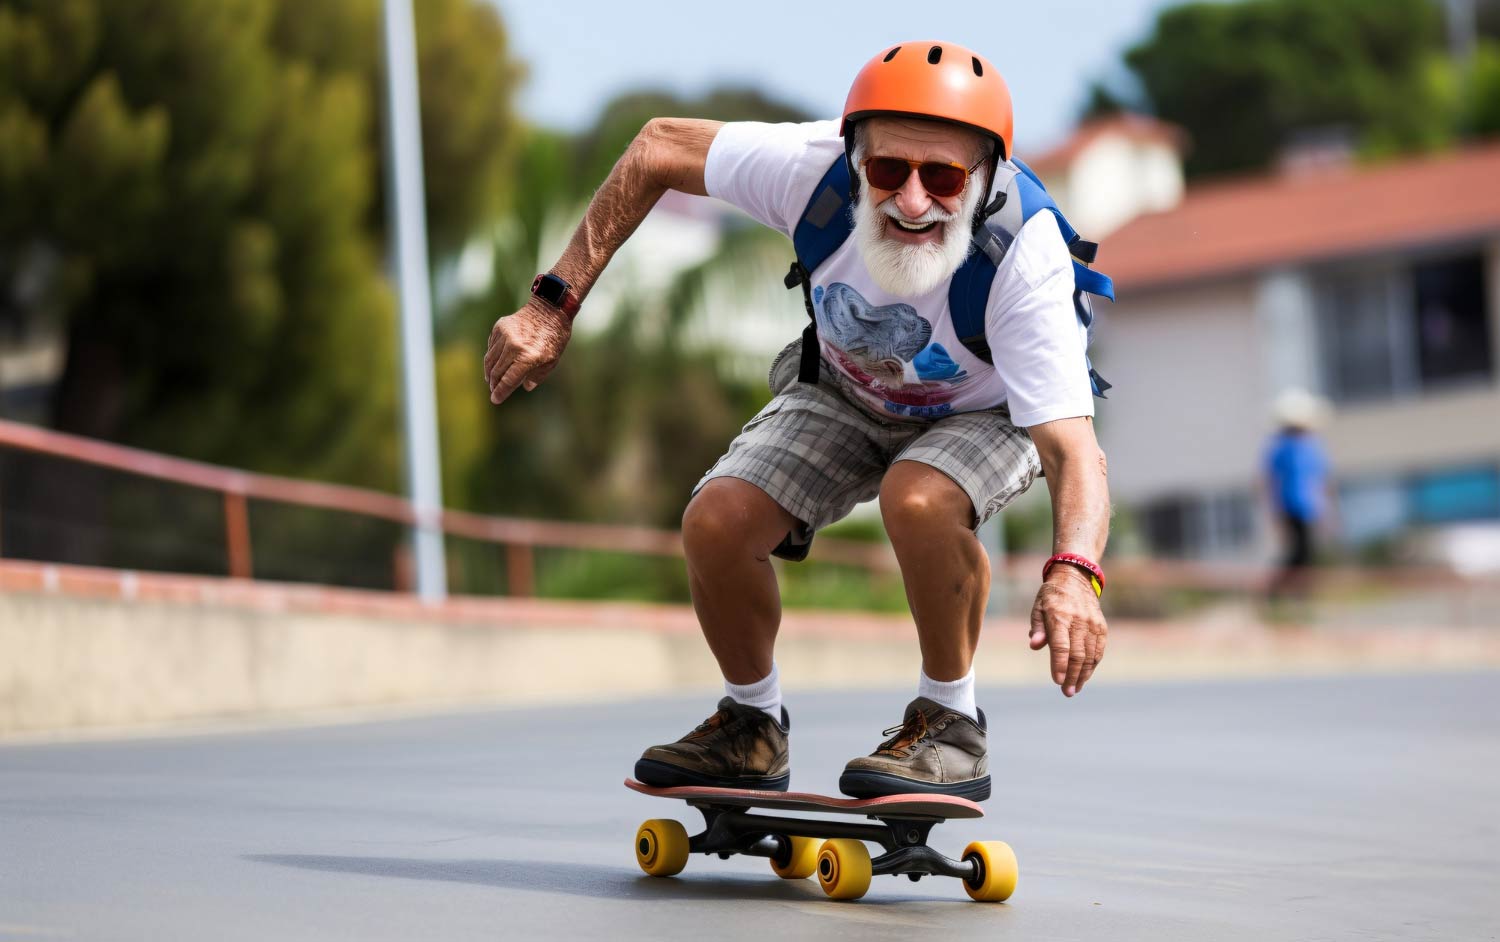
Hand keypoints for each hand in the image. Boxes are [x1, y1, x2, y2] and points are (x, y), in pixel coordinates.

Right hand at [484, 300, 571, 404]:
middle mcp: (513, 346)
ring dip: (490, 372)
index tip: (495, 400)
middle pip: (497, 372)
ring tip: (491, 380)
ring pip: (491, 359)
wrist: (550, 309)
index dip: (501, 392)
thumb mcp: (552, 360)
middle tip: (493, 391)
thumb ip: (537, 376)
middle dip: (494, 384)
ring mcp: (504, 335)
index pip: (508, 380)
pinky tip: (495, 363)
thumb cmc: (554, 337)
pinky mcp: (499, 327)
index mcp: (528, 357)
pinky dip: (492, 357)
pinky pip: (491, 347)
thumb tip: (525, 386)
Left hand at [1028, 565, 1107, 696]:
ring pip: (1090, 655)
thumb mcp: (1038, 607)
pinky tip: (1084, 676)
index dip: (1059, 665)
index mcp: (1059, 616)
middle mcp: (1078, 621)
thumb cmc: (1052, 596)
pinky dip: (1092, 665)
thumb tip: (1034, 645)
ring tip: (1075, 689)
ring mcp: (1092, 624)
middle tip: (1066, 692)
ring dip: (1083, 674)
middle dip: (1072, 676)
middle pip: (1077, 654)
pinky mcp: (1101, 627)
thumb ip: (1037, 627)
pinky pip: (1098, 650)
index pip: (1061, 645)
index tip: (1057, 681)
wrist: (1076, 578)